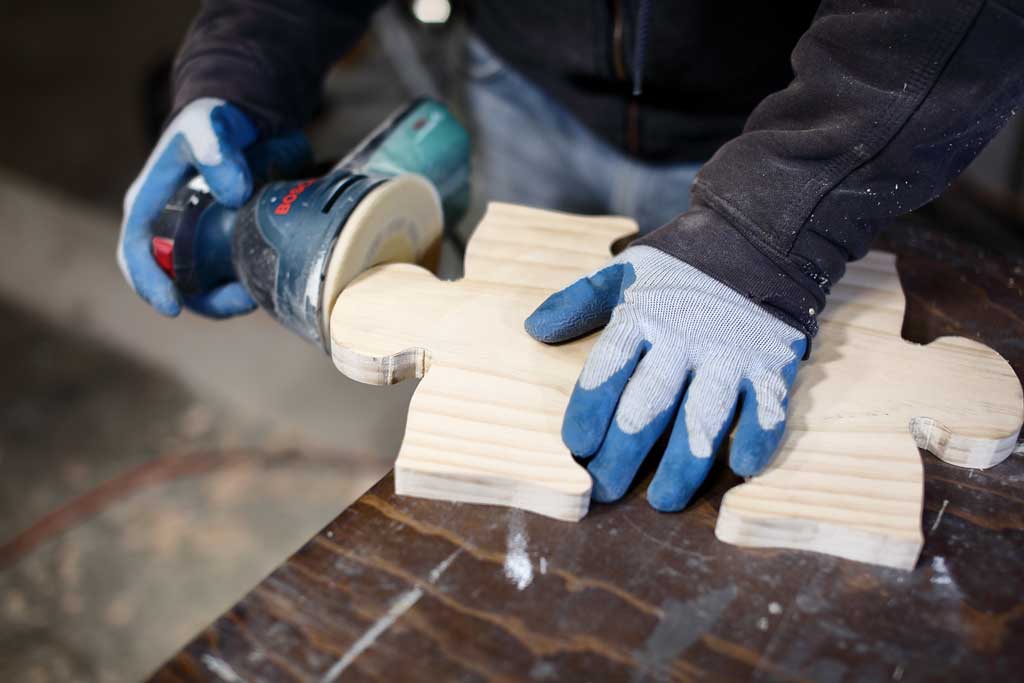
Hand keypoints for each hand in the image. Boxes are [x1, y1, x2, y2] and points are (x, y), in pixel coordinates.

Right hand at [117, 98, 258, 316]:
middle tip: (240, 299)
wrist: (245, 124)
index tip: (171, 305)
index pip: (136, 252)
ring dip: (230, 298)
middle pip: (176, 281)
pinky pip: (235, 275)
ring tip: (257, 293)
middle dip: (205, 300)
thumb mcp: (208, 125)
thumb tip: (234, 192)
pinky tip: (269, 281)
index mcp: (149, 206)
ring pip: (208, 286)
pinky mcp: (230, 245)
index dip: (148, 282)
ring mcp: (201, 242)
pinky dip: (249, 284)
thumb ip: (215, 148)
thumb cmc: (212, 123)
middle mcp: (169, 231)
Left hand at [525, 245, 805, 510]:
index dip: (589, 411)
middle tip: (604, 491)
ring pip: (704, 416)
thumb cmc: (682, 264)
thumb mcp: (625, 271)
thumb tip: (534, 329)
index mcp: (643, 316)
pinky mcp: (772, 363)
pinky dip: (756, 438)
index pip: (608, 369)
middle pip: (648, 404)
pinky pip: (766, 408)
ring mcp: (731, 352)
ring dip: (684, 463)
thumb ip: (580, 301)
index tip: (574, 448)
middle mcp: (685, 337)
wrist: (760, 236)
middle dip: (623, 452)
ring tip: (662, 500)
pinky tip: (740, 470)